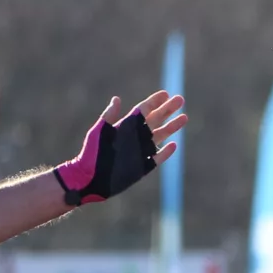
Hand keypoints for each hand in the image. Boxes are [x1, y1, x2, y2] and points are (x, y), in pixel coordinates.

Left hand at [54, 91, 186, 205]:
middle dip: (167, 110)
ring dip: (171, 127)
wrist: (88, 178)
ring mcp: (139, 152)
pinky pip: (157, 158)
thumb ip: (108, 116)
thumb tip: (117, 99)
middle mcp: (134, 138)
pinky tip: (174, 144)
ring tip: (184, 118)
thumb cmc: (90, 154)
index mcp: (125, 127)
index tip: (166, 94)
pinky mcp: (142, 167)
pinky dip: (165, 152)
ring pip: (159, 137)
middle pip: (155, 120)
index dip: (154, 101)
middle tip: (180, 99)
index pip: (143, 110)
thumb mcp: (98, 132)